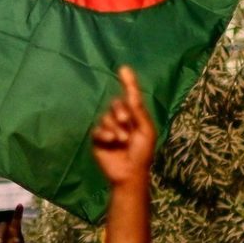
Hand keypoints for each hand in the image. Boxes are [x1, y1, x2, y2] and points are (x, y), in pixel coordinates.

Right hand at [91, 67, 155, 191]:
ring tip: (122, 140)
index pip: (130, 96)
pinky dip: (105, 133)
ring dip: (115, 127)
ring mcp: (108, 129)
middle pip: (115, 104)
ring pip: (106, 117)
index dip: (128, 82)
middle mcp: (120, 120)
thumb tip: (131, 93)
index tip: (123, 68)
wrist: (130, 173)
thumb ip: (138, 111)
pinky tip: (111, 141)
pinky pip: (97, 129)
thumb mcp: (146, 130)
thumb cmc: (143, 153)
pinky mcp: (98, 139)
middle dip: (120, 111)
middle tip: (126, 121)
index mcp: (134, 117)